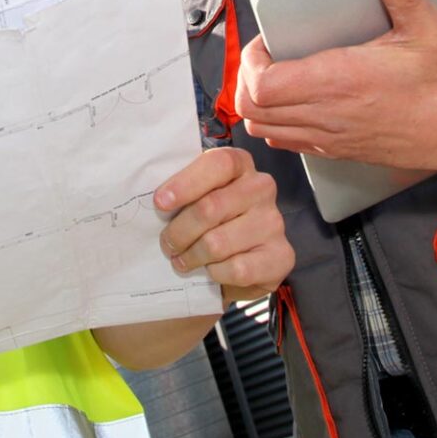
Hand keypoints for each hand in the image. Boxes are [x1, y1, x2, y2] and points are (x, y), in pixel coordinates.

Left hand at [154, 147, 293, 301]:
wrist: (239, 265)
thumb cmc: (209, 224)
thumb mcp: (196, 199)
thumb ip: (181, 192)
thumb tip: (155, 202)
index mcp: (240, 164)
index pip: (218, 164)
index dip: (186, 183)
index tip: (159, 203)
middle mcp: (262, 187)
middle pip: (211, 207)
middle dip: (179, 231)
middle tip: (167, 244)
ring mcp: (274, 222)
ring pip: (218, 242)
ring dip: (192, 256)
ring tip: (181, 260)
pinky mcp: (281, 256)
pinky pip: (237, 268)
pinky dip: (215, 273)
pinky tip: (211, 271)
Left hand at [240, 0, 436, 172]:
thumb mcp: (426, 27)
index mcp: (340, 80)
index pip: (263, 85)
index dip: (251, 62)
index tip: (266, 41)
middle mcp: (328, 113)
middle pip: (252, 109)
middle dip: (246, 79)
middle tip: (265, 56)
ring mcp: (331, 136)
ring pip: (265, 130)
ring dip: (258, 104)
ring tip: (274, 78)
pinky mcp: (339, 150)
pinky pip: (288, 143)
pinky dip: (277, 124)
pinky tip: (293, 102)